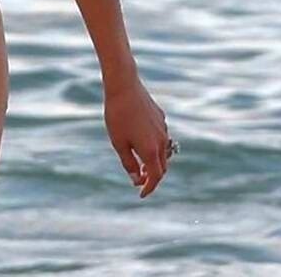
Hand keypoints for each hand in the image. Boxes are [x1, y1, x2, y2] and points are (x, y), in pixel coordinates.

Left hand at [104, 75, 171, 197]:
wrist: (124, 87)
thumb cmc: (117, 116)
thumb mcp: (118, 143)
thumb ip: (128, 163)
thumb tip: (136, 180)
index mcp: (151, 150)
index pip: (156, 177)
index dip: (149, 188)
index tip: (141, 194)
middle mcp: (161, 141)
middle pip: (162, 166)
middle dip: (153, 176)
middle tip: (139, 179)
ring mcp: (163, 129)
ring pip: (164, 152)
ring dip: (155, 161)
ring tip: (141, 163)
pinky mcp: (161, 118)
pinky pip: (161, 137)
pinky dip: (154, 145)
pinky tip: (142, 140)